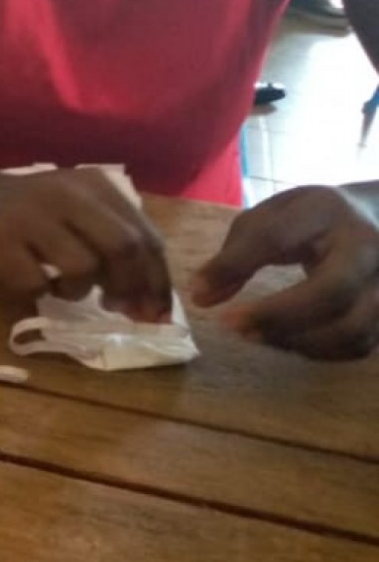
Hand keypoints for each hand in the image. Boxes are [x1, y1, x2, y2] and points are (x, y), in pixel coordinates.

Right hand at [0, 167, 171, 320]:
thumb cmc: (32, 212)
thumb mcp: (79, 210)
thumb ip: (115, 243)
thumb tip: (147, 303)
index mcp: (95, 185)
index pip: (145, 236)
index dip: (157, 280)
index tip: (157, 312)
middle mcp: (67, 194)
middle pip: (123, 247)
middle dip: (129, 287)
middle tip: (121, 309)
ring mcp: (30, 217)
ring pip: (82, 268)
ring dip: (79, 292)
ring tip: (64, 288)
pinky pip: (38, 284)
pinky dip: (43, 293)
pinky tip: (35, 281)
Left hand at [193, 185, 378, 359]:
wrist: (378, 219)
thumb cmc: (311, 221)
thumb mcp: (272, 219)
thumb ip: (235, 254)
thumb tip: (200, 297)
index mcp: (326, 211)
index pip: (276, 236)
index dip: (236, 265)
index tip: (200, 291)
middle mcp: (368, 247)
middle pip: (332, 292)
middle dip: (277, 315)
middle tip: (232, 326)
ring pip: (352, 328)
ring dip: (296, 339)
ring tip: (253, 334)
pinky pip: (357, 345)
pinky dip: (316, 350)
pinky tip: (284, 340)